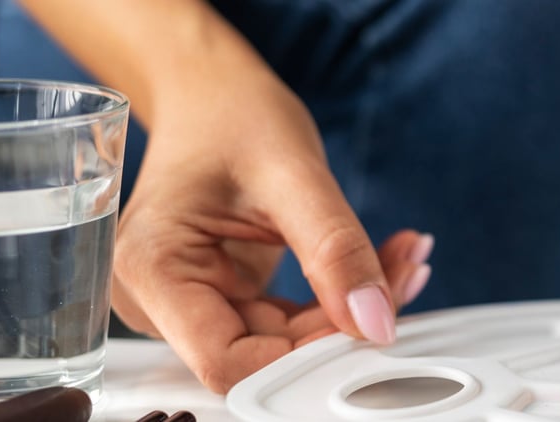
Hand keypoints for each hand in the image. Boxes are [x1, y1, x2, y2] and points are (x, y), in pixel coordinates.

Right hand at [110, 77, 433, 392]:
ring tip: (403, 254)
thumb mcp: (294, 174)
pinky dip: (341, 294)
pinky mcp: (224, 297)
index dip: (305, 355)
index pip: (231, 360)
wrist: (214, 94)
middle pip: (264, 354)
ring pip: (288, 342)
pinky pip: (292, 321)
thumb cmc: (233, 115)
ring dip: (352, 307)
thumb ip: (335, 251)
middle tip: (407, 268)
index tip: (371, 318)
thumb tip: (375, 324)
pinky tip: (383, 258)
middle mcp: (158, 300)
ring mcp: (190, 304)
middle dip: (343, 323)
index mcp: (152, 270)